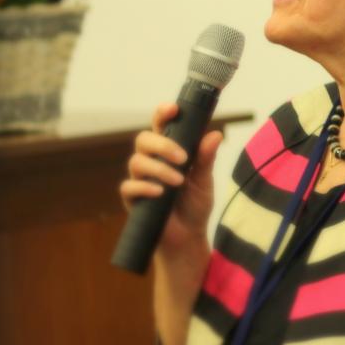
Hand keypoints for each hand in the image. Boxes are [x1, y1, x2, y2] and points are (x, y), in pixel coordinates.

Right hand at [120, 102, 222, 252]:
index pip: (161, 126)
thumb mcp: (204, 180)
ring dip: (159, 169)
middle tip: (183, 158)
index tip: (173, 108)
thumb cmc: (195, 205)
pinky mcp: (133, 199)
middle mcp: (151, 161)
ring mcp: (140, 179)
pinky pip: (129, 187)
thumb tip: (215, 135)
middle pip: (143, 139)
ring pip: (136, 161)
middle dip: (162, 144)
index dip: (163, 113)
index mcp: (169, 151)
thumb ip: (206, 158)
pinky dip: (144, 187)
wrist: (188, 236)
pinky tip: (160, 192)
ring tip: (178, 181)